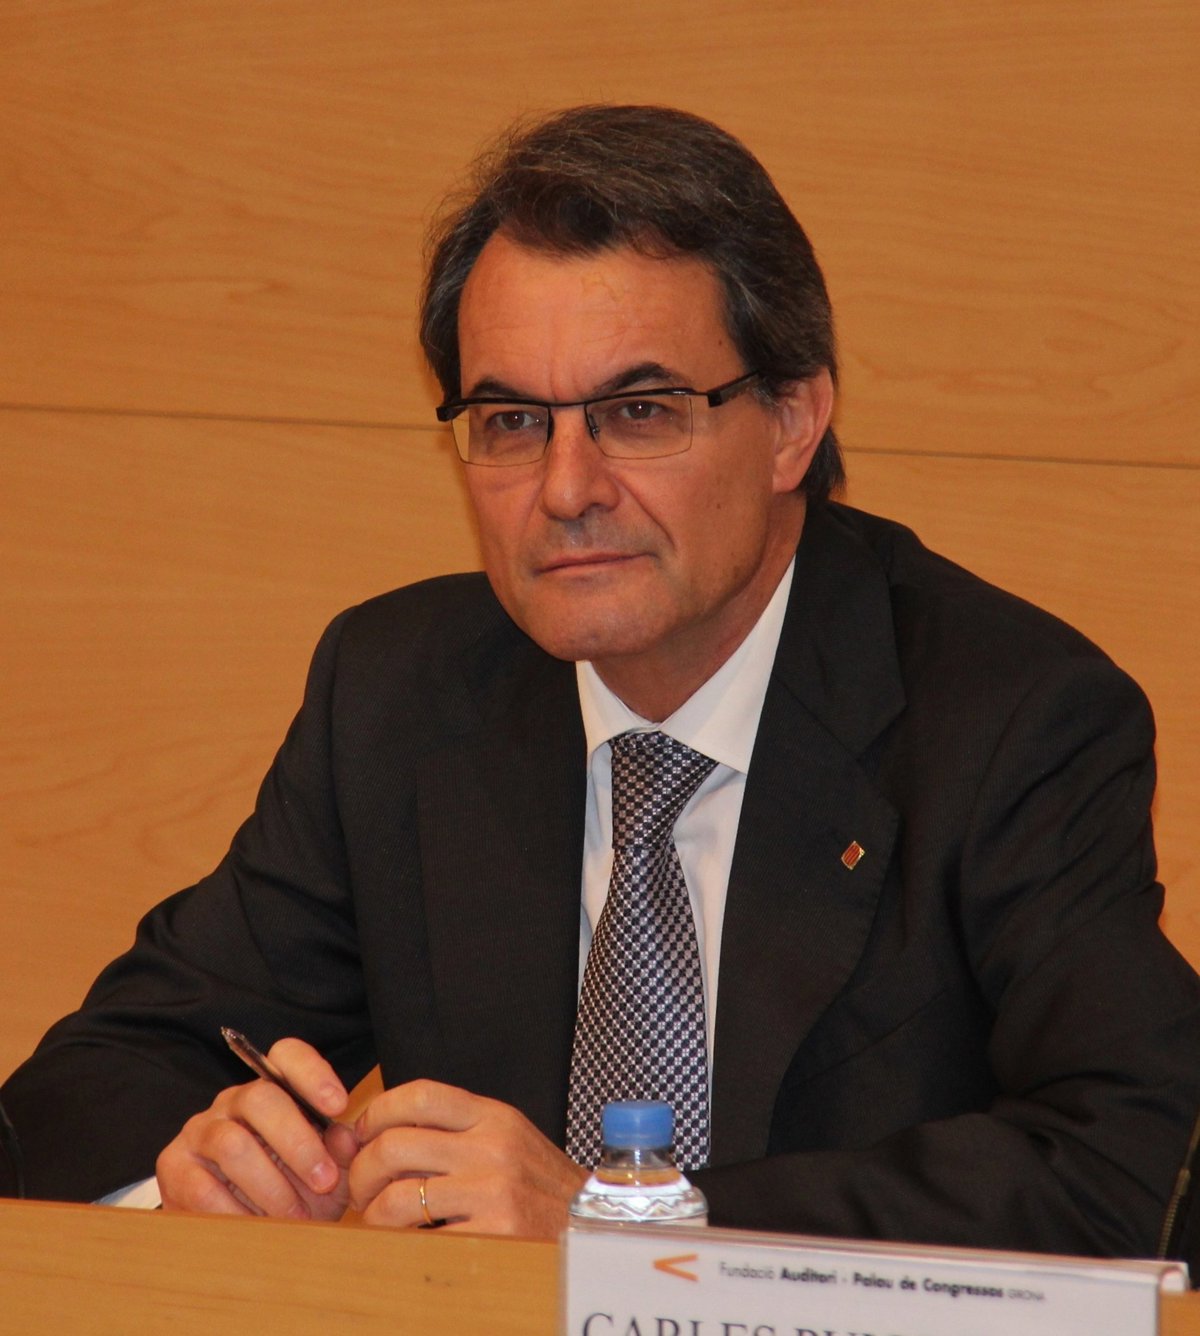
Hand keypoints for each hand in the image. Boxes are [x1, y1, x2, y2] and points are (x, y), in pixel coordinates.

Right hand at [157, 1038, 358, 1219]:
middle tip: (325, 1180)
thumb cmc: (293, 1191)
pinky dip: (236, 1213)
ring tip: (295, 1215)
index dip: (313, 1074)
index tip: (339, 1105)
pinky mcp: (174, 1167)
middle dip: (298, 1142)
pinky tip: (257, 1229)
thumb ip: (341, 1153)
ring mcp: (200, 1131)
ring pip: (232, 1145)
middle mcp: (233, 1101)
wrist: (240, 1233)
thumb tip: (346, 1140)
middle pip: (260, 1099)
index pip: (287, 1056)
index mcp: (273, 1088)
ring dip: (270, 1186)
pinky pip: (203, 1188)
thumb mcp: (327, 1172)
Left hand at [349, 1079, 587, 1237]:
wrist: (591, 1225)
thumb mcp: (505, 1138)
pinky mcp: (494, 1234)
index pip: (419, 1095)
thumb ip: (454, 1131)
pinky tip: (405, 1244)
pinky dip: (401, 1244)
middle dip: (361, 1170)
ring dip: (373, 1213)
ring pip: (399, 1196)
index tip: (361, 1134)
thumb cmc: (540, 1185)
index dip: (377, 1113)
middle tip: (359, 1189)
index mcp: (493, 1115)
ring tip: (376, 1220)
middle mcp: (492, 1146)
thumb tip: (380, 1134)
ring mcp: (493, 1190)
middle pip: (395, 1145)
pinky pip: (423, 1239)